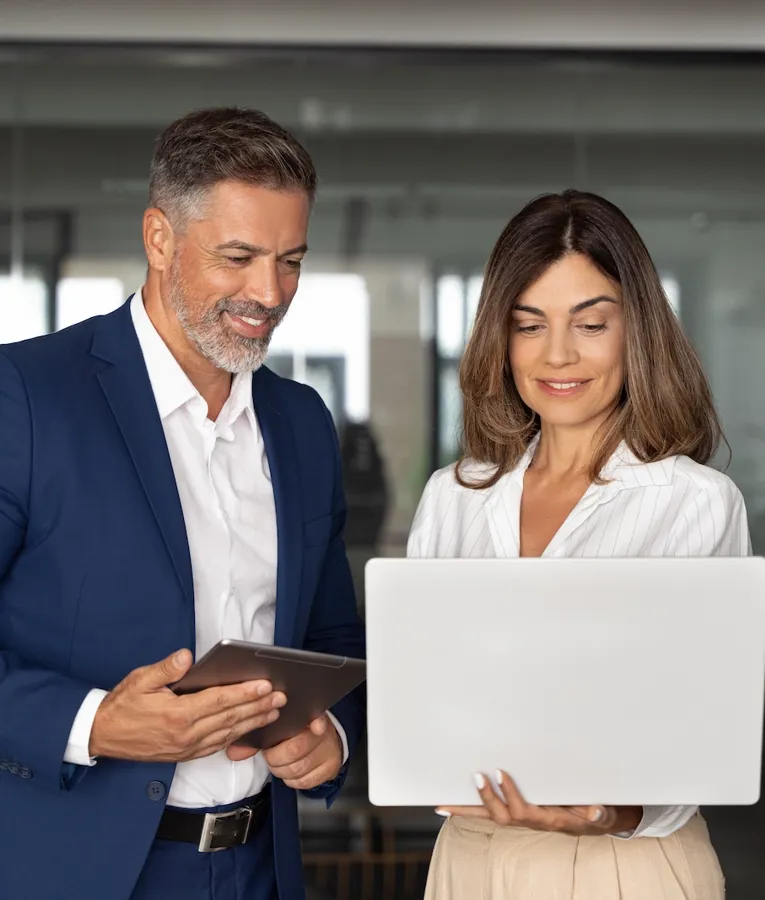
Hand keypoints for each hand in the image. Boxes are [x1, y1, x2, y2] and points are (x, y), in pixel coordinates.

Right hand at [89, 649, 285, 762]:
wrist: (102, 736)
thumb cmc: (123, 705)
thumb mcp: (140, 680)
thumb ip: (166, 668)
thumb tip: (187, 657)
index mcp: (177, 715)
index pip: (219, 701)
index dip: (244, 692)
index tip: (265, 685)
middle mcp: (186, 734)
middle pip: (230, 718)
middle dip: (258, 707)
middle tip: (281, 697)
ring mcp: (187, 747)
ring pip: (228, 733)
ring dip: (253, 722)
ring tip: (274, 711)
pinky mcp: (185, 754)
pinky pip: (217, 745)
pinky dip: (237, 736)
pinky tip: (250, 728)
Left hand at [229, 715, 342, 788]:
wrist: (321, 743)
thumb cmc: (295, 732)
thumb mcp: (278, 728)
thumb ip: (257, 737)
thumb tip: (234, 752)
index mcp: (310, 716)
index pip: (317, 718)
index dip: (317, 722)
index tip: (316, 726)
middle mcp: (323, 733)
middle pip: (297, 749)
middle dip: (276, 757)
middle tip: (272, 754)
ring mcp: (329, 751)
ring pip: (298, 768)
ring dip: (281, 770)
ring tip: (279, 762)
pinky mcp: (330, 769)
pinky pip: (305, 781)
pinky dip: (292, 780)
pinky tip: (290, 771)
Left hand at [436, 770, 642, 836]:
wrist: (591, 821)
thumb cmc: (593, 813)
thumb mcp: (601, 812)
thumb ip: (598, 812)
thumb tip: (594, 811)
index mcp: (548, 820)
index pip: (524, 811)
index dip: (511, 794)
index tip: (501, 771)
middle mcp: (530, 821)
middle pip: (501, 817)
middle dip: (486, 798)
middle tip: (475, 775)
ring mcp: (519, 818)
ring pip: (489, 816)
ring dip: (468, 808)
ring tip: (446, 801)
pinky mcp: (513, 813)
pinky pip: (487, 813)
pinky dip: (468, 810)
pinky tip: (449, 805)